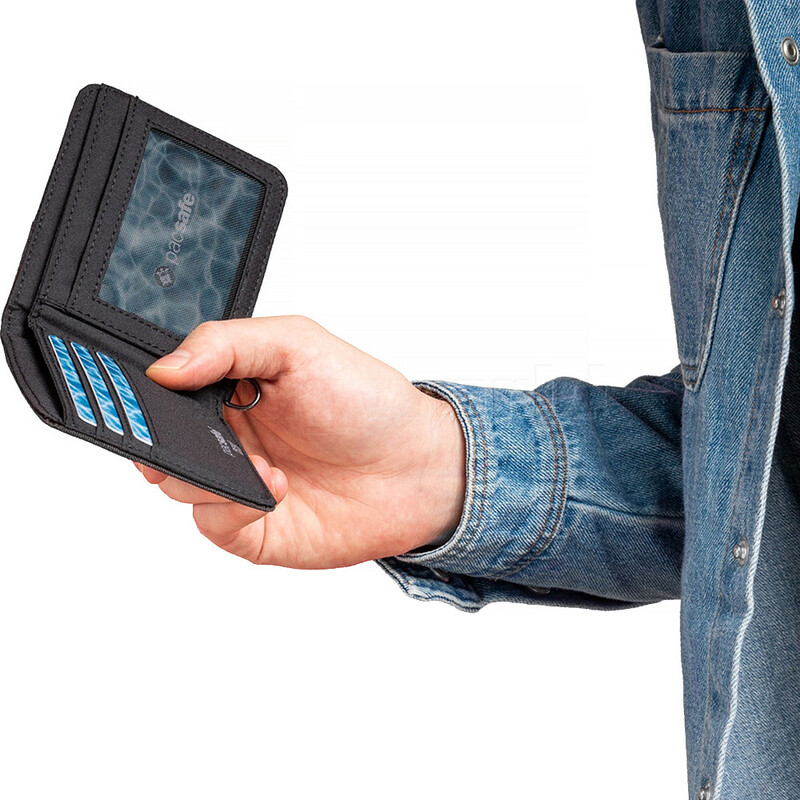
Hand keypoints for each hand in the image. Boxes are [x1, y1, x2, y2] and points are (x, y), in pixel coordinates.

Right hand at [136, 316, 465, 567]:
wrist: (418, 466)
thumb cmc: (366, 400)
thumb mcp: (298, 345)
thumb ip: (226, 344)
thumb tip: (165, 368)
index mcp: (230, 388)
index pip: (166, 391)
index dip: (147, 394)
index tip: (143, 394)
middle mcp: (229, 436)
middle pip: (160, 442)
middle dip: (160, 439)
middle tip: (181, 434)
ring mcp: (239, 483)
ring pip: (179, 486)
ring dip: (205, 474)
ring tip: (256, 462)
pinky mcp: (254, 528)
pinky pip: (214, 525)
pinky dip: (232, 508)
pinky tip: (274, 489)